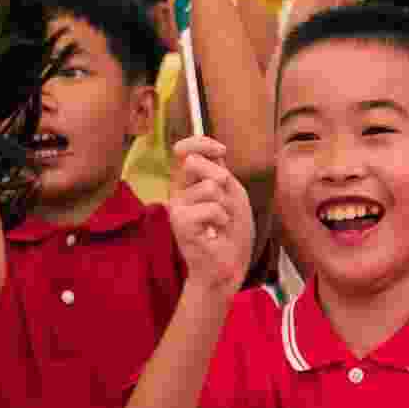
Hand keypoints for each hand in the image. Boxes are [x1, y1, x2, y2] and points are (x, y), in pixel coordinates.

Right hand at [165, 139, 251, 294]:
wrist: (228, 264)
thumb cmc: (231, 230)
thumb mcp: (232, 193)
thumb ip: (221, 170)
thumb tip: (215, 152)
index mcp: (189, 182)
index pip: (185, 150)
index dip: (201, 143)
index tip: (221, 151)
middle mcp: (178, 191)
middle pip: (195, 162)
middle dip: (221, 179)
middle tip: (225, 204)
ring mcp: (176, 207)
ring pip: (211, 187)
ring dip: (227, 206)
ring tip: (221, 223)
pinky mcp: (180, 223)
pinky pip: (212, 208)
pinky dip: (223, 220)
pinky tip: (215, 233)